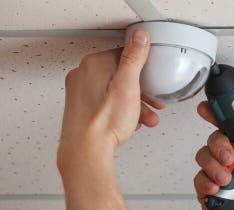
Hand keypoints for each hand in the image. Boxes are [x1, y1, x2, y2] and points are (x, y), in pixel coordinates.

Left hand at [57, 28, 165, 172]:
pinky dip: (120, 111)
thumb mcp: (128, 86)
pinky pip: (106, 103)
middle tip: (152, 101)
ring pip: (114, 92)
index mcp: (93, 64)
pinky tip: (130, 122)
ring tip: (146, 117)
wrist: (87, 150)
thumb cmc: (104, 123)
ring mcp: (80, 92)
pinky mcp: (81, 108)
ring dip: (134, 104)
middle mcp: (83, 75)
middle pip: (120, 75)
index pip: (124, 55)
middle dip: (141, 90)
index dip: (144, 69)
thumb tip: (140, 36)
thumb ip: (134, 58)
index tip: (153, 79)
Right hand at [193, 100, 233, 209]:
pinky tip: (218, 189)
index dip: (222, 112)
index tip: (212, 105)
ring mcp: (218, 172)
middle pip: (216, 136)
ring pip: (204, 154)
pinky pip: (198, 177)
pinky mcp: (207, 188)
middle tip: (230, 156)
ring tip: (228, 180)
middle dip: (220, 143)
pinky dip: (207, 182)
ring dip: (214, 165)